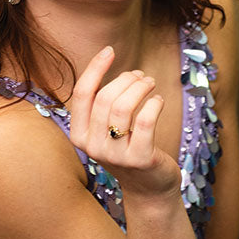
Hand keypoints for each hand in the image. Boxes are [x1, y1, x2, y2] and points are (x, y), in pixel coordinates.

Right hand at [70, 46, 180, 198]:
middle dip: (126, 79)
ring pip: (124, 107)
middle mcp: (93, 147)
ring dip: (141, 88)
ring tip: (150, 83)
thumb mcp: (106, 127)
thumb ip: (102, 100)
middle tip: (141, 76)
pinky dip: (154, 104)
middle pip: (105, 98)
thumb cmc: (127, 148)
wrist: (149, 188)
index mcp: (79, 135)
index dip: (95, 68)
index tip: (110, 50)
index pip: (82, 94)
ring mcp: (116, 156)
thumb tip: (107, 58)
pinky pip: (146, 121)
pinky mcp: (140, 159)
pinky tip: (158, 101)